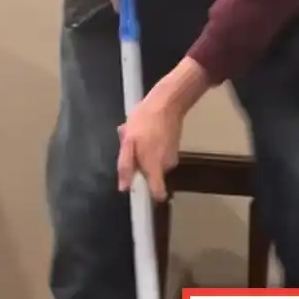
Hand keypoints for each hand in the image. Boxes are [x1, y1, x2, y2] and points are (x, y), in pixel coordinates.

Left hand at [117, 83, 183, 201]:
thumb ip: (126, 166)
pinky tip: (147, 131)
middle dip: (140, 165)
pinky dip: (152, 146)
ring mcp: (173, 156)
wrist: (167, 103)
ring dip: (145, 153)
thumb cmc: (144, 121)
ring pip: (154, 162)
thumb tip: (124, 187)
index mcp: (154, 167)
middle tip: (132, 147)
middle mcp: (166, 165)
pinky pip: (160, 153)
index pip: (158, 193)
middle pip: (152, 175)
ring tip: (138, 135)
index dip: (151, 196)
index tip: (142, 192)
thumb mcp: (128, 142)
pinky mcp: (174, 147)